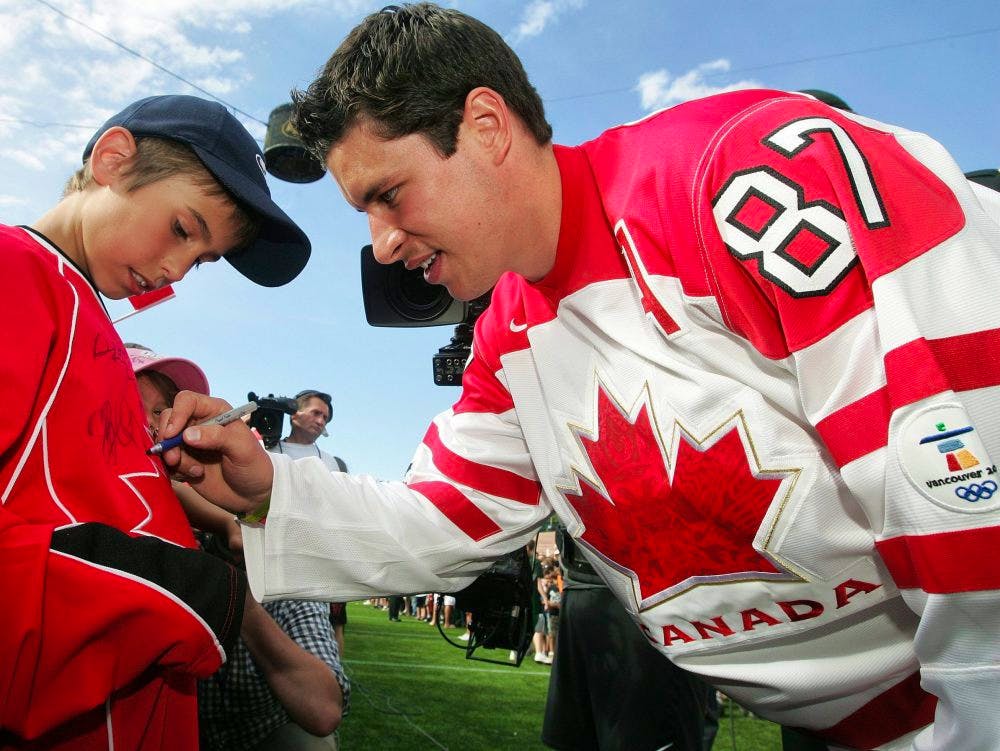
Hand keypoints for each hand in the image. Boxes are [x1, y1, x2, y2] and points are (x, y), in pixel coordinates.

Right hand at [158, 391, 272, 513]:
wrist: (252, 494)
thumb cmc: (253, 466)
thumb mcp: (242, 449)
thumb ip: (217, 437)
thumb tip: (187, 434)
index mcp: (215, 411)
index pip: (186, 401)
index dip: (176, 414)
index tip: (172, 434)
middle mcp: (199, 423)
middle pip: (168, 420)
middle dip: (167, 440)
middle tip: (175, 459)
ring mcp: (189, 443)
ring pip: (165, 443)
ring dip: (174, 459)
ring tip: (197, 471)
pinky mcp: (184, 461)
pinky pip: (166, 461)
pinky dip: (175, 470)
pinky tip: (195, 476)